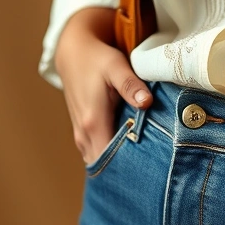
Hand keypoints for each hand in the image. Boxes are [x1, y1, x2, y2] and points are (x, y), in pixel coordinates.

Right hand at [54, 7, 152, 164]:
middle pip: (104, 164)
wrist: (73, 52)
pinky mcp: (82, 132)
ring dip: (118, 164)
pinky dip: (110, 155)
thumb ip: (131, 86)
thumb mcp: (116, 66)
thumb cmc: (96, 59)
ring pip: (99, 160)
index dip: (128, 167)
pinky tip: (129, 152)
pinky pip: (96, 153)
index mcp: (93, 122)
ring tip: (142, 165)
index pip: (109, 158)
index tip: (148, 172)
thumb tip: (147, 102)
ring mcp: (81, 134)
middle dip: (126, 169)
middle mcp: (83, 133)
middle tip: (151, 172)